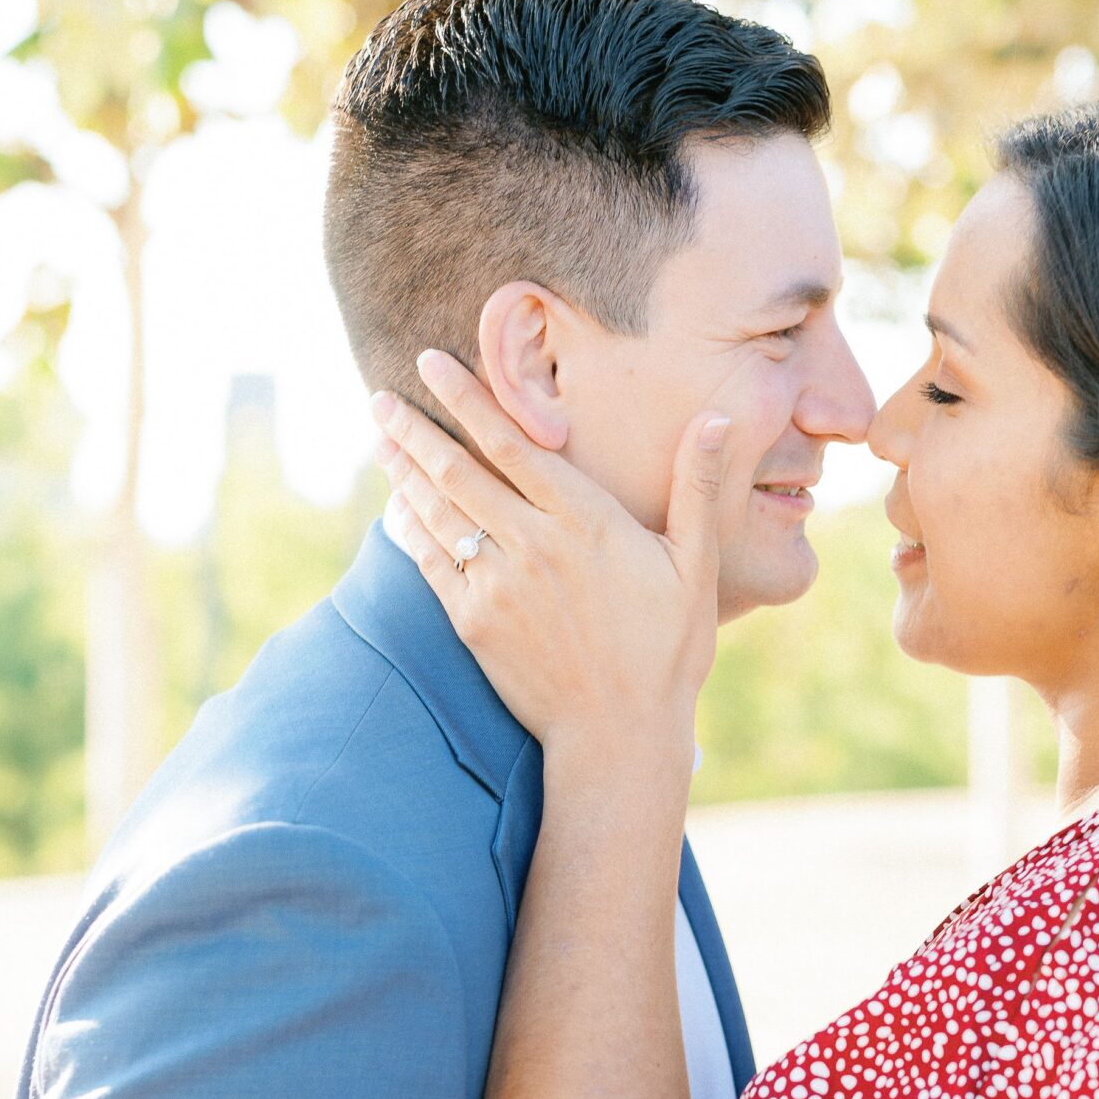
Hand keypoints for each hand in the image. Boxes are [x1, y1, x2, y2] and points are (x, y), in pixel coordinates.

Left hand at [372, 351, 733, 761]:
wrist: (619, 735)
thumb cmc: (667, 650)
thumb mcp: (696, 565)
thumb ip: (696, 487)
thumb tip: (717, 420)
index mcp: (585, 521)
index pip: (513, 442)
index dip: (468, 398)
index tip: (434, 364)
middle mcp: (533, 545)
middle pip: (459, 469)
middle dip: (416, 427)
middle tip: (381, 396)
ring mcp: (497, 584)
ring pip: (438, 512)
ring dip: (404, 471)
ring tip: (380, 438)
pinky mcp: (473, 623)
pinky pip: (431, 562)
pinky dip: (409, 527)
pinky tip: (396, 505)